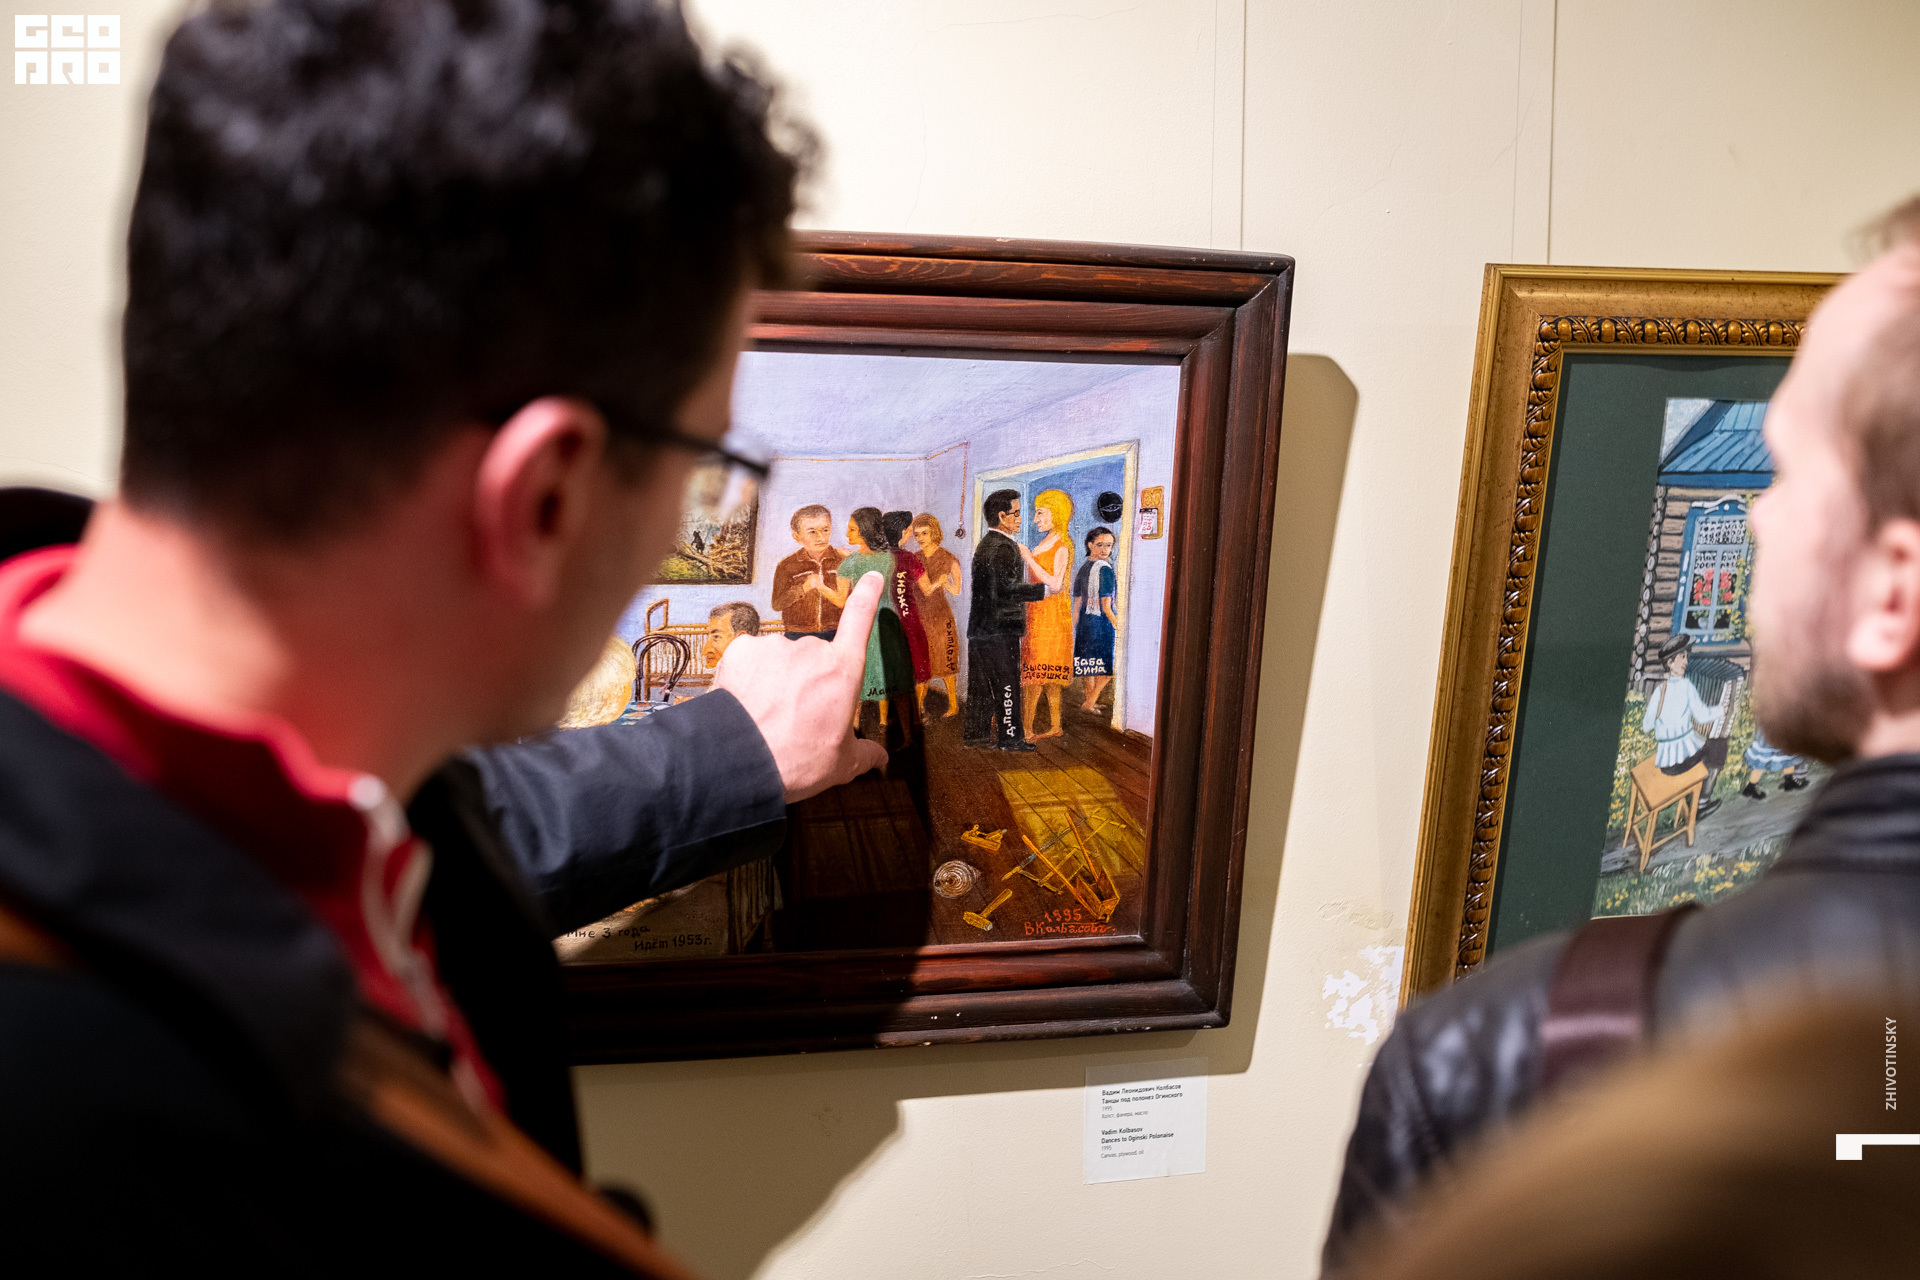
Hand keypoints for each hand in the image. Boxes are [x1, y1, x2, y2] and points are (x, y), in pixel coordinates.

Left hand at [713, 571, 889, 801]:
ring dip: (776, 679)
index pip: (860, 621)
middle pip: (813, 657)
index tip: (872, 576)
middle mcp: (810, 649)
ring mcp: (774, 646)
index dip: (868, 596)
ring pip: (780, 659)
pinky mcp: (741, 650)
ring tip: (766, 715)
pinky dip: (748, 678)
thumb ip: (864, 754)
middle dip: (806, 680)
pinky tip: (745, 704)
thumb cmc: (798, 761)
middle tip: (795, 716)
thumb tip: (881, 758)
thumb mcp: (841, 764)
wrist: (740, 759)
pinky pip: (750, 660)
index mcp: (842, 670)